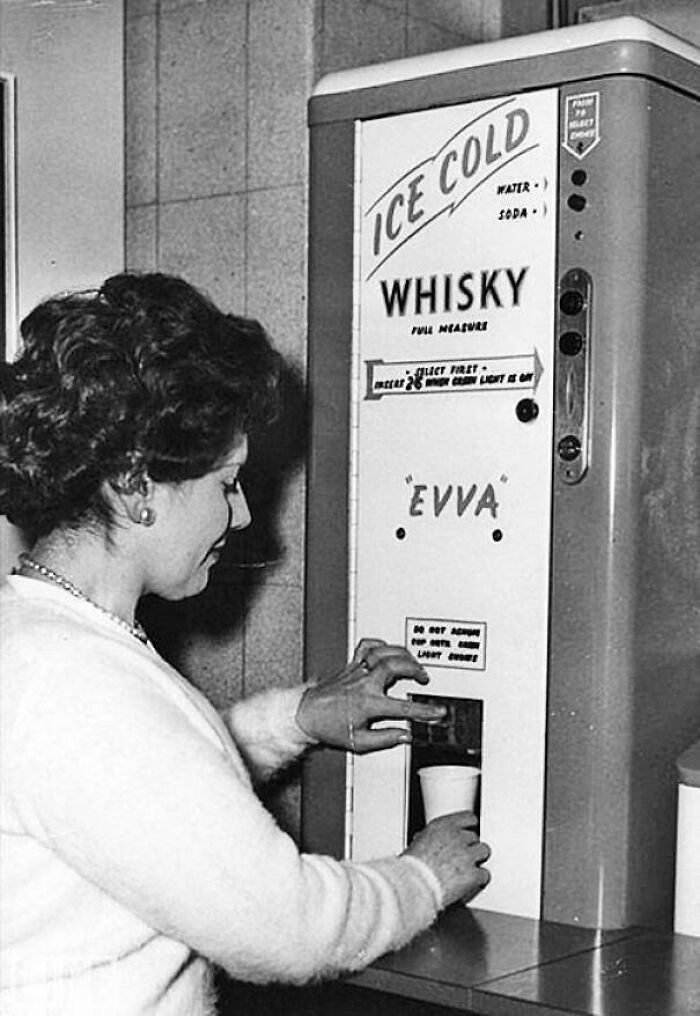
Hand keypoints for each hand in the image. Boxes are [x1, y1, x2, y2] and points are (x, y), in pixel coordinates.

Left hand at [296, 639, 446, 752]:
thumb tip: (405, 735)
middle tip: (424, 678)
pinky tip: (389, 651)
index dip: (424, 710)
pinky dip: (380, 644)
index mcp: (368, 703)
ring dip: (402, 655)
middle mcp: (364, 683)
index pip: (403, 707)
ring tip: (412, 662)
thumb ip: (385, 738)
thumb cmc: (329, 727)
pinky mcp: (351, 665)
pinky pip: (366, 646)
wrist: (306, 714)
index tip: (438, 711)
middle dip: (415, 669)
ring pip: (384, 652)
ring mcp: (357, 671)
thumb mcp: (359, 742)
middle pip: (395, 666)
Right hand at [404, 811, 490, 907]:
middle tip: (463, 858)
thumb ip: (431, 839)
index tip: (469, 833)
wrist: (413, 885)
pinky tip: (472, 883)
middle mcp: (457, 837)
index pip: (468, 818)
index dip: (469, 827)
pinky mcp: (473, 874)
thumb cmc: (411, 868)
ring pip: (484, 851)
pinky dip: (480, 879)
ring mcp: (467, 855)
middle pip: (475, 837)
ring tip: (470, 869)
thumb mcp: (418, 843)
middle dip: (470, 847)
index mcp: (442, 826)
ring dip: (478, 860)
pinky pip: (485, 874)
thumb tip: (432, 842)